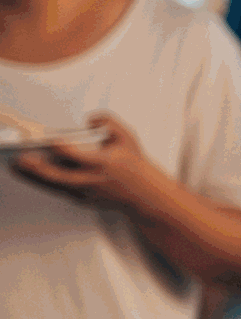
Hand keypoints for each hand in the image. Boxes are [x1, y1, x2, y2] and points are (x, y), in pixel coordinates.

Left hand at [13, 114, 170, 213]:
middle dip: (38, 168)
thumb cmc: (134, 163)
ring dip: (34, 176)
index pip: (79, 156)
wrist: (144, 194)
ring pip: (54, 185)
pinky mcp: (81, 200)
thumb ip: (109, 121)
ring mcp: (86, 192)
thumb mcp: (129, 137)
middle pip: (60, 176)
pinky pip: (58, 190)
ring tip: (17, 165)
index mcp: (105, 164)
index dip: (64, 148)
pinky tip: (29, 173)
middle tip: (21, 158)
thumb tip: (88, 118)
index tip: (52, 140)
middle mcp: (93, 180)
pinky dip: (43, 181)